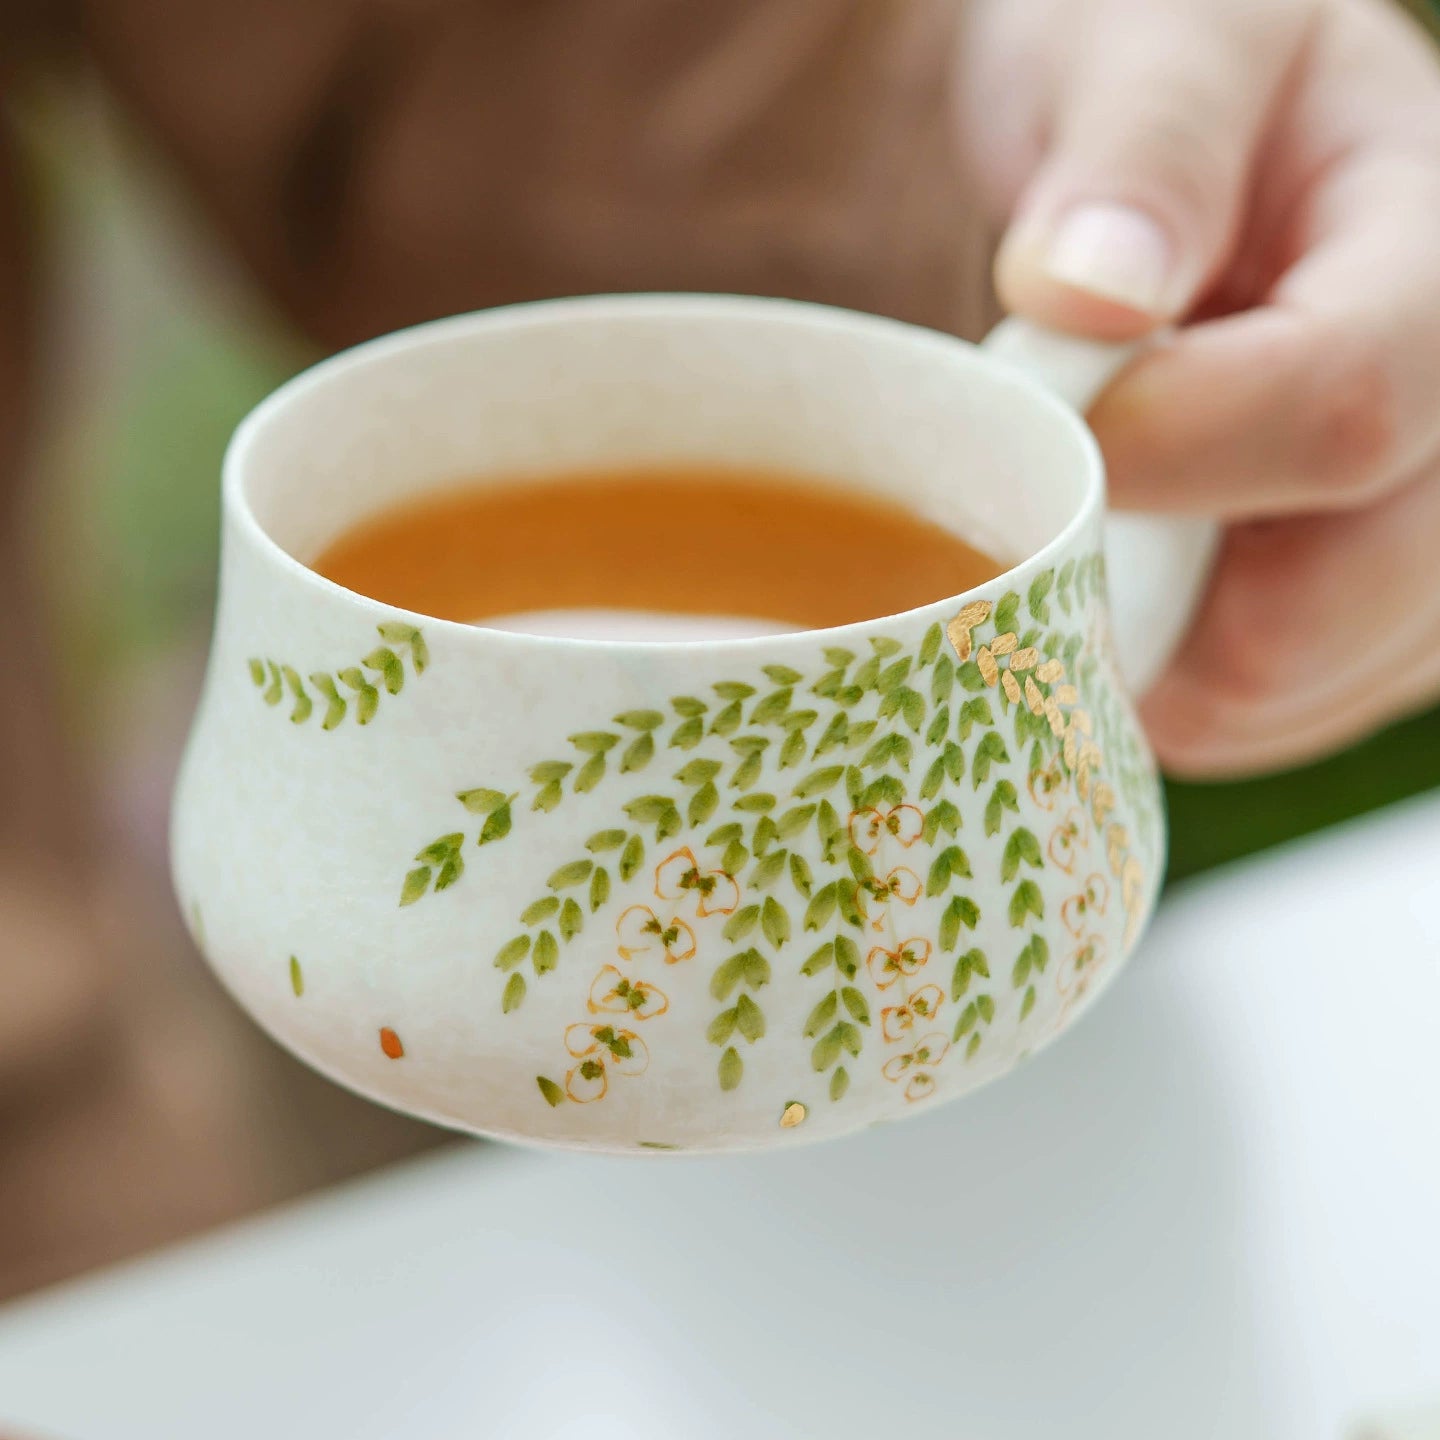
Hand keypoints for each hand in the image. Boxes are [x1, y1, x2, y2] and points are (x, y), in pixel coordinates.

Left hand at [964, 0, 1439, 775]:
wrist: (1174, 152)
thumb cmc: (1155, 76)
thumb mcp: (1142, 44)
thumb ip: (1141, 149)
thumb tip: (1093, 294)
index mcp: (1435, 253)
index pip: (1342, 407)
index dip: (1162, 453)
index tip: (1035, 430)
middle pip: (1327, 608)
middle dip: (1140, 602)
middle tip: (1034, 519)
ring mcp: (1429, 536)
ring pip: (1289, 693)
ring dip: (1144, 655)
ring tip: (1084, 535)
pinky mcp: (1379, 614)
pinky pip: (1269, 713)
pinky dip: (1168, 684)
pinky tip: (1125, 592)